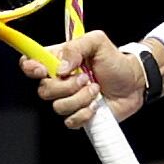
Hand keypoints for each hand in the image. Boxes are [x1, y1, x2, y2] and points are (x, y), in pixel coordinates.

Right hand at [23, 27, 144, 127]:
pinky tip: (96, 104)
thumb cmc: (115, 61)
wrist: (134, 83)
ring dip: (80, 98)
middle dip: (66, 86)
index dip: (30, 68)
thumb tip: (60, 68)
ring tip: (96, 89)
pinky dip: (85, 114)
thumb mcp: (97, 42)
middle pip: (43, 90)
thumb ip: (76, 47)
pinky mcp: (77, 116)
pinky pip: (70, 121)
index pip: (29, 63)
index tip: (44, 70)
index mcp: (57, 60)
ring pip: (57, 107)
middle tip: (86, 78)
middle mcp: (59, 81)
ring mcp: (67, 99)